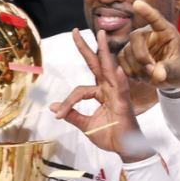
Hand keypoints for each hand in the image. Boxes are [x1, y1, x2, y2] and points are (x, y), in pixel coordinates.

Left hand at [51, 29, 154, 162]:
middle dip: (86, 47)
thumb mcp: (86, 125)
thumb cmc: (110, 136)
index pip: (80, 90)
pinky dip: (121, 80)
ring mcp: (118, 95)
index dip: (68, 101)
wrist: (125, 149)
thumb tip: (54, 107)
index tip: (58, 114)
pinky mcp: (124, 104)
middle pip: (96, 65)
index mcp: (101, 93)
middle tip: (75, 30)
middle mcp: (109, 90)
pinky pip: (122, 89)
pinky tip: (119, 70)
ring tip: (101, 35)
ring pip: (110, 70)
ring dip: (105, 52)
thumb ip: (72, 114)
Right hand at [116, 0, 179, 89]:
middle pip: (135, 36)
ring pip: (127, 51)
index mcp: (165, 31)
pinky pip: (121, 60)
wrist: (173, 78)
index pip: (156, 18)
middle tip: (151, 71)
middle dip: (141, 56)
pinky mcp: (128, 54)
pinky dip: (128, 71)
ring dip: (137, 68)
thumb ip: (170, 69)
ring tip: (150, 77)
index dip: (147, 11)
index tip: (137, 3)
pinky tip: (140, 78)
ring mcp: (137, 43)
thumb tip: (158, 74)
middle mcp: (149, 33)